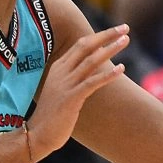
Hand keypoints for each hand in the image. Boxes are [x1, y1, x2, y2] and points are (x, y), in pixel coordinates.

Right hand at [27, 26, 128, 157]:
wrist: (36, 135)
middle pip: (86, 46)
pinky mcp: (71, 98)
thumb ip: (73, 79)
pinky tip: (122, 68)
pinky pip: (92, 82)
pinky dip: (108, 74)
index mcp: (58, 68)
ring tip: (126, 40)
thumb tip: (92, 71)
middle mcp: (61, 72)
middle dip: (106, 35)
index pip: (80, 45)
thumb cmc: (51, 115)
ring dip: (110, 49)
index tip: (115, 30)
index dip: (99, 36)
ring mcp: (65, 85)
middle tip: (125, 27)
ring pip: (91, 61)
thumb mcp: (60, 91)